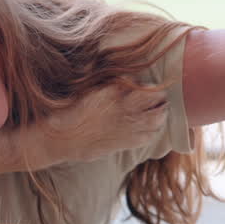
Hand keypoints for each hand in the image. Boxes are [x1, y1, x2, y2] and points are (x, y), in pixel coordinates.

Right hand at [33, 82, 167, 164]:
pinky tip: (149, 128)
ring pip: (158, 118)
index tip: (149, 86)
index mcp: (116, 91)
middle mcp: (126, 107)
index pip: (147, 84)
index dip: (151, 86)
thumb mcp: (91, 90)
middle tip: (158, 97)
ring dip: (161, 113)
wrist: (63, 138)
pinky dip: (153, 130)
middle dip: (160, 97)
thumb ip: (113, 86)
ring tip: (158, 111)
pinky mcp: (126, 142)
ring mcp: (128, 126)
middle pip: (158, 100)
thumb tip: (129, 80)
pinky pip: (149, 136)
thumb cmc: (73, 111)